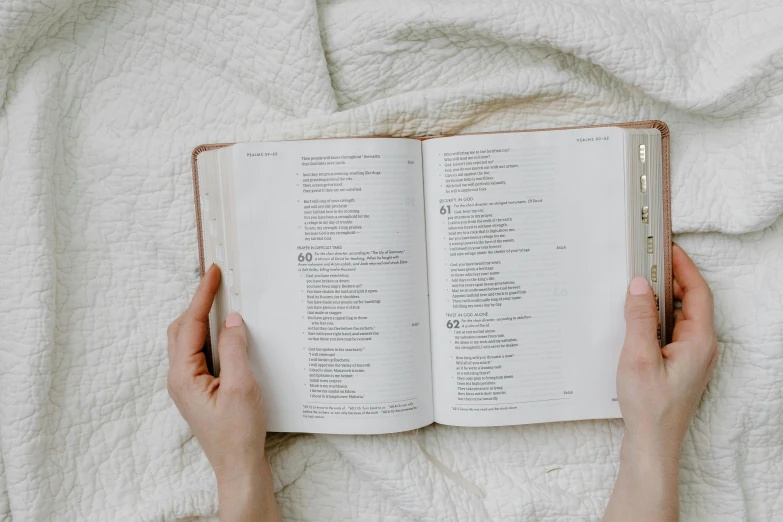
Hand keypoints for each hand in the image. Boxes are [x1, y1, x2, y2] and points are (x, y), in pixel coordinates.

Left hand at [167, 265, 280, 521]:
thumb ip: (235, 349)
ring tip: (223, 300)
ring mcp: (187, 384)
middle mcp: (179, 377)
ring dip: (203, 318)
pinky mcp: (199, 389)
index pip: (192, 324)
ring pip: (189, 340)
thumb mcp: (241, 386)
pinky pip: (199, 352)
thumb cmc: (238, 432)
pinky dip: (210, 335)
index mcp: (184, 375)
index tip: (213, 272)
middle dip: (199, 302)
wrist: (238, 465)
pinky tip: (228, 333)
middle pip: (183, 328)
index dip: (203, 295)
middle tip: (218, 281)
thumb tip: (233, 319)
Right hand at [604, 244, 717, 521]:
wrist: (652, 443)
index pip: (697, 292)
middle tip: (649, 261)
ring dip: (663, 298)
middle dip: (672, 278)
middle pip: (692, 301)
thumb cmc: (649, 406)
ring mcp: (692, 357)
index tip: (668, 248)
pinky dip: (657, 317)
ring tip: (640, 284)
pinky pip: (672, 331)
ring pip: (681, 316)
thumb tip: (639, 285)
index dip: (684, 267)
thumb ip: (639, 318)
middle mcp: (701, 347)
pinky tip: (637, 317)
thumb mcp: (638, 356)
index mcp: (699, 341)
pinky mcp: (680, 365)